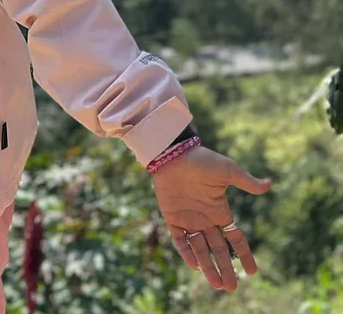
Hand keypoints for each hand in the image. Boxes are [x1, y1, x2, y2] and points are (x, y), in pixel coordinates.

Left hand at [152, 145, 272, 290]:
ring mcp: (188, 219)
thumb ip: (247, 182)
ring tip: (217, 285)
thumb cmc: (201, 160)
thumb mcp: (228, 170)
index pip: (235, 238)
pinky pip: (179, 239)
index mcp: (220, 210)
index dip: (244, 255)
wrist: (172, 154)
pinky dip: (186, 252)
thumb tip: (270, 184)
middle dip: (226, 268)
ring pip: (200, 249)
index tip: (252, 272)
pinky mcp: (171, 217)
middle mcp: (205, 218)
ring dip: (207, 266)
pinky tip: (194, 266)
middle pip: (218, 249)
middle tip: (232, 288)